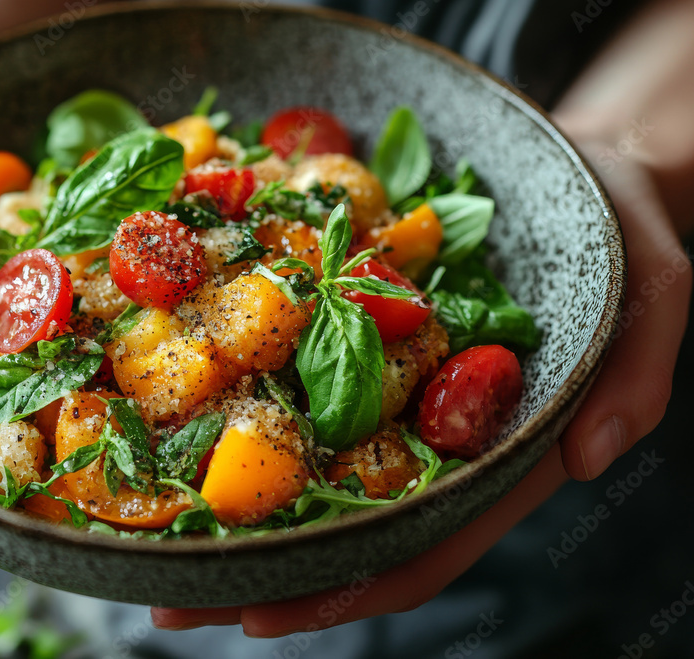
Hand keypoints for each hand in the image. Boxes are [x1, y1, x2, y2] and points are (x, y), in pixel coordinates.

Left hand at [151, 139, 690, 634]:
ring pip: (304, 463)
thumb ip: (636, 374)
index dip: (344, 589)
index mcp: (496, 454)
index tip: (260, 616)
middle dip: (256, 566)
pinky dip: (239, 405)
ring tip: (142, 533)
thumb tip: (593, 456)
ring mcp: (392, 390)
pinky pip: (295, 378)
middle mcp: (431, 438)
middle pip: (339, 524)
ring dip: (227, 502)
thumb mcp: (660, 291)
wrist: (586, 171)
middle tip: (169, 600)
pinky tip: (177, 418)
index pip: (421, 546)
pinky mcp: (361, 338)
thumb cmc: (625, 233)